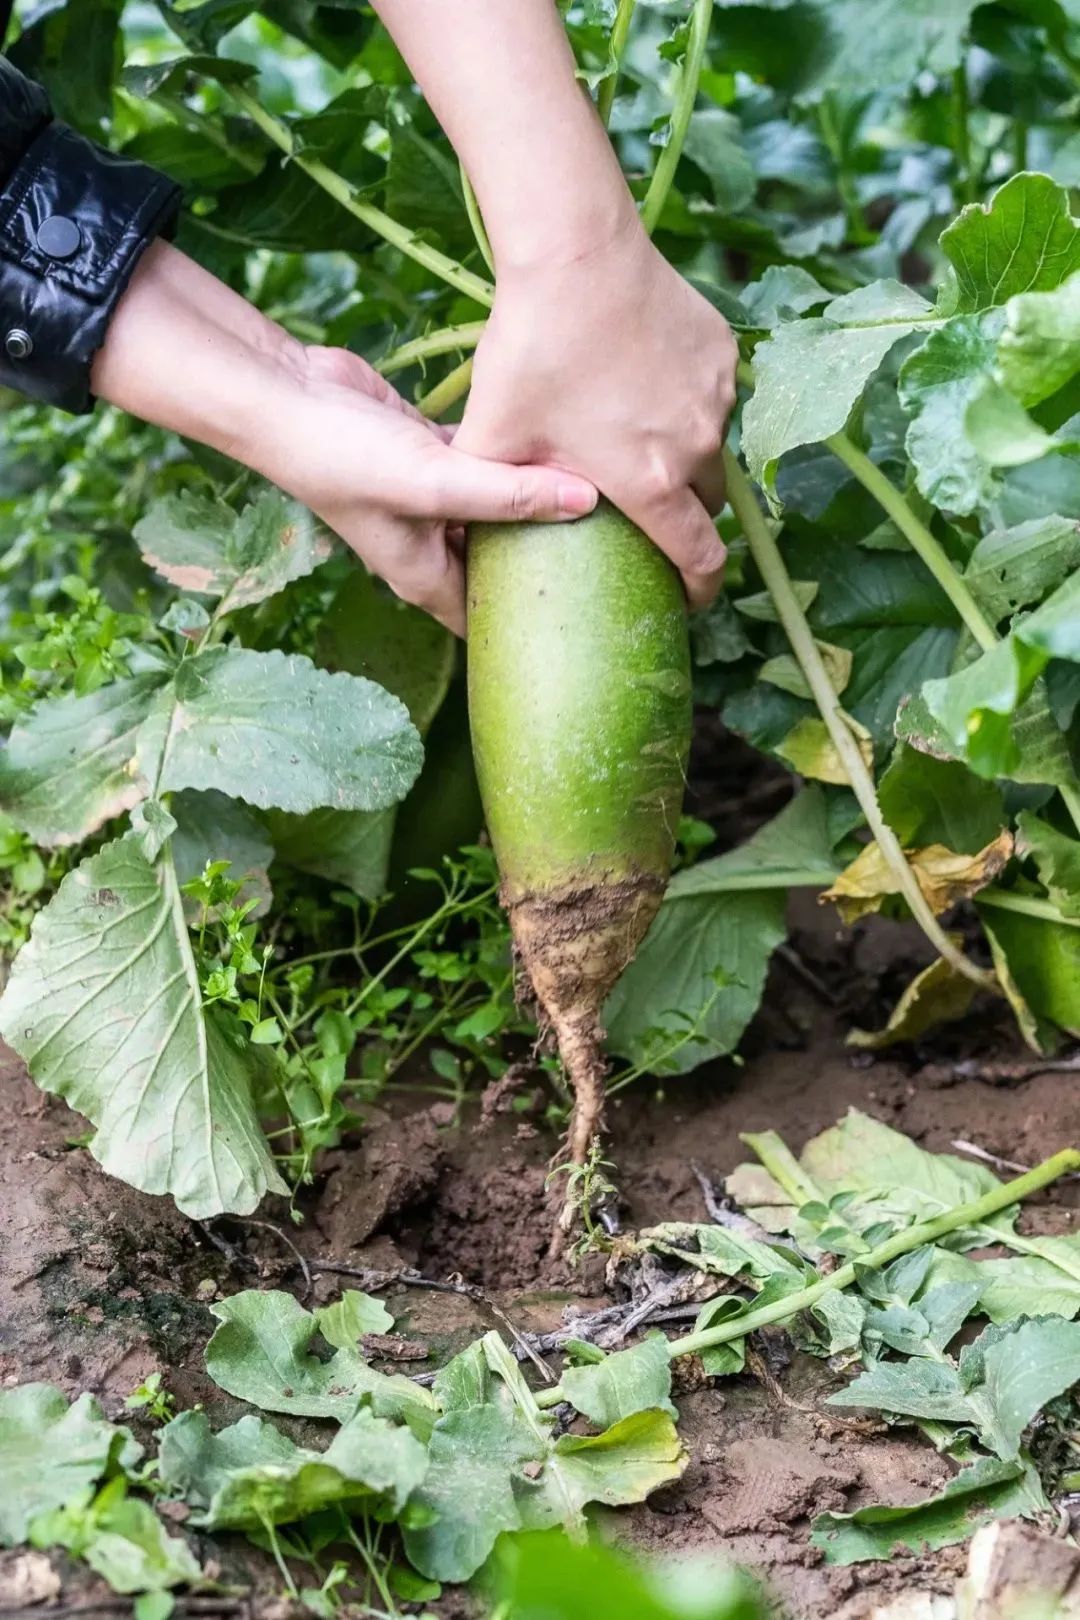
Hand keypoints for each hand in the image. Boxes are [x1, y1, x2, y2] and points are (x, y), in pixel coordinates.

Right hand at [254, 346, 596, 635]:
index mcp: (424, 576)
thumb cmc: (345, 458)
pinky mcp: (429, 451)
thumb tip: (587, 501)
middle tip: (609, 551)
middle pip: (499, 564)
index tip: (586, 614)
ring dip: (534, 503)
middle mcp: (428, 544)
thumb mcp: (434, 483)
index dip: (532, 624)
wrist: (286, 396)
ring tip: (599, 502)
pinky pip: (483, 464)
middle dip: (545, 559)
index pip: (487, 620)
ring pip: (496, 510)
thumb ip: (508, 494)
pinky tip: (557, 447)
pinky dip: (512, 458)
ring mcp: (429, 497)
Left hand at [454, 221, 737, 607]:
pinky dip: (688, 404)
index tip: (688, 600)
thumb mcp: (494, 436)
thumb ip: (489, 495)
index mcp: (652, 483)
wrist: (576, 255)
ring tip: (641, 441)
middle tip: (650, 516)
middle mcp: (698, 448)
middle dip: (686, 521)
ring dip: (686, 458)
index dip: (698, 591)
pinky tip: (645, 383)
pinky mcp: (723, 355)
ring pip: (712, 449)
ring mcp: (717, 399)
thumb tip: (464, 537)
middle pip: (708, 507)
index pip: (699, 561)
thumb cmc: (531, 351)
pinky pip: (714, 398)